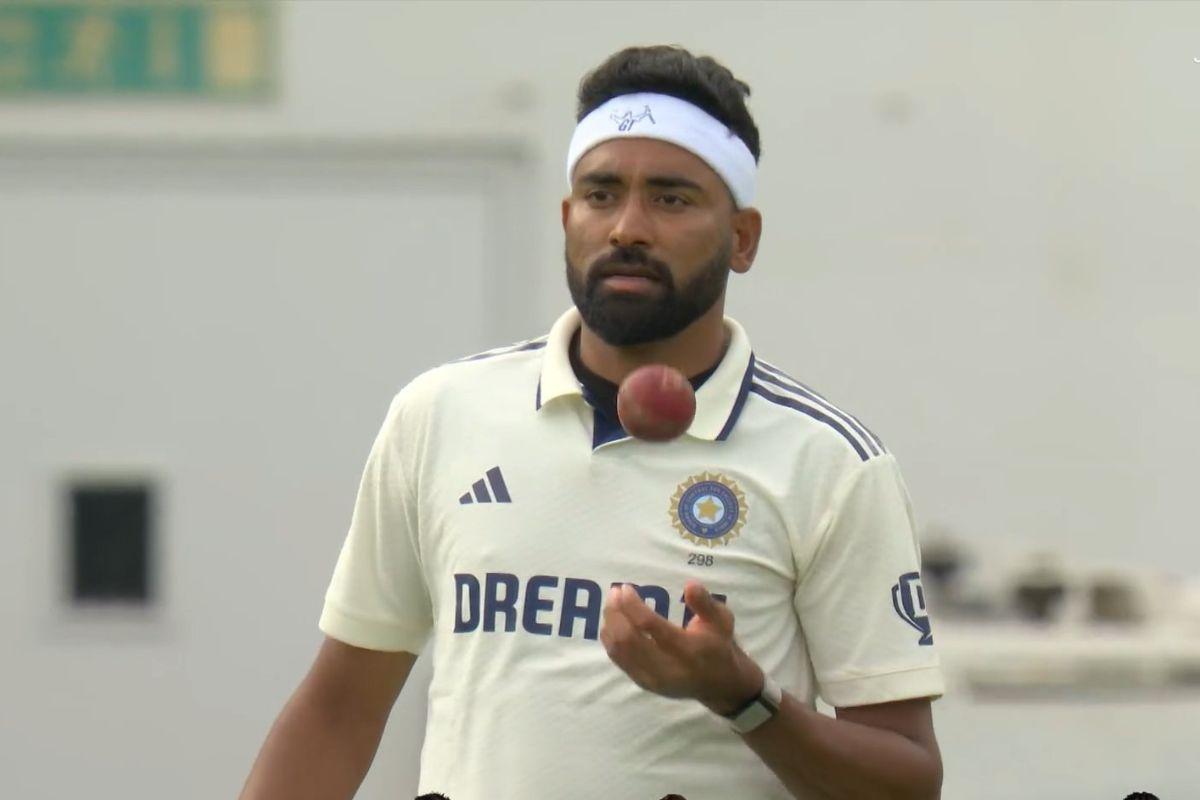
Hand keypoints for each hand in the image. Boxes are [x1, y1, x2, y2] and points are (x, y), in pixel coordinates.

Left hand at [599, 580, 762, 714]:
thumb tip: (690, 585)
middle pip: (628, 639)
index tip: (626, 588)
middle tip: (614, 592)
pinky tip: (612, 623)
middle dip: (616, 612)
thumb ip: (705, 603)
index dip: (632, 604)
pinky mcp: (644, 684)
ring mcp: (652, 680)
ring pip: (619, 651)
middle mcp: (667, 668)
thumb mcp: (721, 620)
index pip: (649, 625)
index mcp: (688, 650)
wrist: (719, 684)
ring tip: (612, 604)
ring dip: (610, 624)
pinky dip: (610, 639)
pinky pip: (619, 660)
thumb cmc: (718, 645)